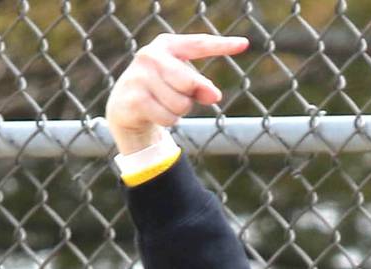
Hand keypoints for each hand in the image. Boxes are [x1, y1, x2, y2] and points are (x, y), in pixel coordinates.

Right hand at [105, 33, 249, 154]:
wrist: (126, 107)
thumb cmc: (163, 91)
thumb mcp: (185, 86)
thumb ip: (203, 88)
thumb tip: (214, 95)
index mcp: (167, 45)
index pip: (198, 45)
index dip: (221, 45)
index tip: (244, 44)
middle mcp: (150, 55)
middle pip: (191, 82)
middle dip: (192, 96)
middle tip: (179, 96)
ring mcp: (139, 76)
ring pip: (181, 104)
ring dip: (179, 111)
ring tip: (164, 103)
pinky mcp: (134, 98)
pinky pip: (169, 118)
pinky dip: (169, 121)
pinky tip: (154, 113)